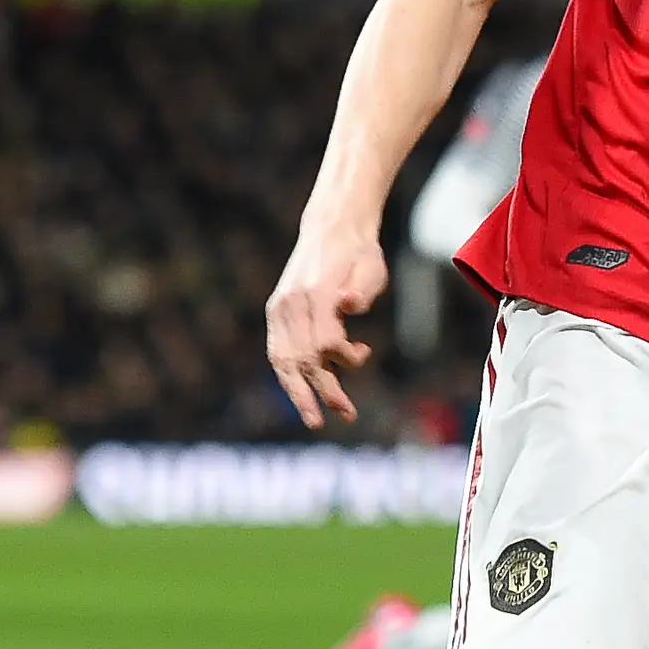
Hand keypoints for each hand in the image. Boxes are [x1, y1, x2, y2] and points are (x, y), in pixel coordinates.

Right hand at [266, 221, 384, 429]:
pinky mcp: (276, 310)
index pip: (324, 342)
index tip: (363, 352)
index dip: (344, 357)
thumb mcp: (372, 268)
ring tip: (313, 419)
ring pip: (283, 361)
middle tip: (346, 415)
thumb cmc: (360, 253)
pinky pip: (277, 351)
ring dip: (299, 394)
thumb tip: (350, 306)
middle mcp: (293, 303)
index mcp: (317, 293)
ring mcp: (280, 308)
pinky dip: (288, 375)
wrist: (332, 229)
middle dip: (324, 392)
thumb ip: (362, 292)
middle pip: (303, 358)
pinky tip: (300, 393)